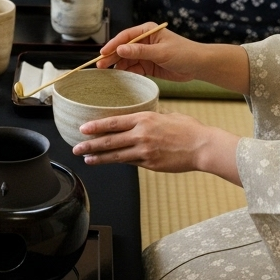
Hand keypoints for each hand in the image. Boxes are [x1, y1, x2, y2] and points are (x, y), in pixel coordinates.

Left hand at [71, 112, 239, 176]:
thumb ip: (152, 118)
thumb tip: (143, 119)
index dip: (96, 126)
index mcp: (144, 119)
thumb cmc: (189, 129)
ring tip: (86, 158)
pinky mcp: (150, 164)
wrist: (203, 146)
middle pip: (110, 140)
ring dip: (99, 157)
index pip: (113, 122)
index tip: (83, 128)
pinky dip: (117, 162)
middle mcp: (141, 135)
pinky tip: (107, 162)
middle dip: (90, 144)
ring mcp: (145, 151)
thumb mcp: (168, 116)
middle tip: (76, 147)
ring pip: (116, 155)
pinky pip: (130, 162)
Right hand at [95, 22, 204, 81]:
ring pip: (127, 60)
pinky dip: (127, 73)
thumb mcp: (161, 52)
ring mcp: (145, 54)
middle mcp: (144, 41)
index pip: (126, 37)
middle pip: (123, 49)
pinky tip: (121, 78)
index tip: (103, 53)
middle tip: (100, 66)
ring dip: (118, 67)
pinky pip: (134, 69)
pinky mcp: (148, 66)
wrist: (199, 66)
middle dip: (112, 57)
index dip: (113, 45)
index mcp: (147, 31)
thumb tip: (120, 49)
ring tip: (108, 75)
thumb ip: (140, 51)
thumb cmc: (184, 53)